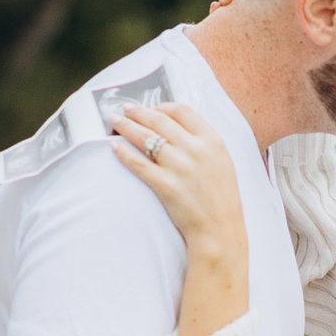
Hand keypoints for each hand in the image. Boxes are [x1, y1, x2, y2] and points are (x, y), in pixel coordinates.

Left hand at [110, 101, 244, 255]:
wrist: (220, 229)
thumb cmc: (221, 198)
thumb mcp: (222, 161)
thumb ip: (203, 142)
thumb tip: (177, 127)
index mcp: (212, 140)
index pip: (182, 111)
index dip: (162, 106)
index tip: (151, 108)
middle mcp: (196, 149)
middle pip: (159, 120)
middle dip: (138, 112)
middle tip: (125, 109)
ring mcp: (179, 167)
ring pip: (145, 137)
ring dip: (126, 126)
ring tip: (115, 122)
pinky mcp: (165, 185)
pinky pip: (138, 163)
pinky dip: (123, 152)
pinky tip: (114, 146)